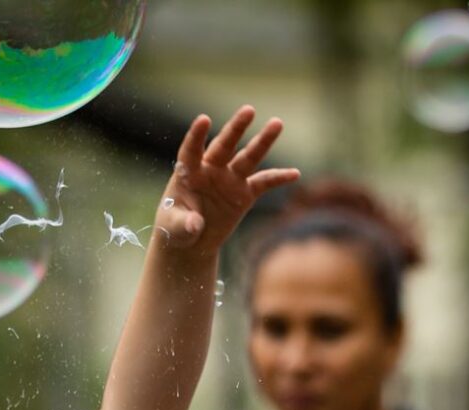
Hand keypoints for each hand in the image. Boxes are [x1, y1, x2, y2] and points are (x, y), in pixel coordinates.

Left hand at [154, 107, 299, 255]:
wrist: (192, 240)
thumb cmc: (175, 228)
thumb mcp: (174, 228)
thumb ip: (183, 223)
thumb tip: (195, 224)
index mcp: (188, 172)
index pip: (192, 150)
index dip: (197, 136)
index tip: (205, 120)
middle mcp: (210, 169)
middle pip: (224, 145)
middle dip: (236, 128)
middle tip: (249, 110)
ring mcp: (229, 179)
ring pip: (248, 157)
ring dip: (262, 142)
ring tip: (278, 123)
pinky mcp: (244, 193)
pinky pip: (264, 183)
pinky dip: (278, 178)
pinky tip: (294, 173)